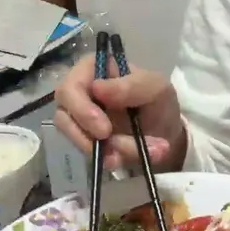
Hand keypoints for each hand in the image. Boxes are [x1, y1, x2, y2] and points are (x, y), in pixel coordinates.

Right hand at [52, 54, 187, 171]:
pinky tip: (124, 161)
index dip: (81, 109)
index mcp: (93, 69)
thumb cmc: (159, 102)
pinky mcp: (83, 139)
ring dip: (103, 150)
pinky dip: (106, 159)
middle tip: (113, 150)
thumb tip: (97, 88)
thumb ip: (132, 86)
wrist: (166, 134)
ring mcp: (78, 117)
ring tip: (133, 154)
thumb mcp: (157, 89)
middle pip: (63, 114)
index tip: (104, 130)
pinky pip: (83, 152)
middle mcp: (79, 91)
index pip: (70, 86)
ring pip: (73, 137)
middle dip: (88, 136)